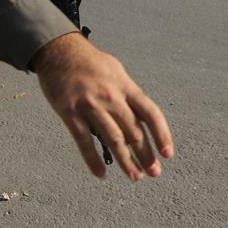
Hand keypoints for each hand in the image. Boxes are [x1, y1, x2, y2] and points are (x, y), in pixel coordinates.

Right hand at [31, 32, 172, 180]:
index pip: (150, 114)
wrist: (59, 50)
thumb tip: (142, 117)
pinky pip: (84, 141)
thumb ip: (128, 94)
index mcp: (125, 87)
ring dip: (126, 161)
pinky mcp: (70, 113)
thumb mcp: (116, 71)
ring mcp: (91, 106)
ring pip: (113, 139)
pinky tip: (101, 174)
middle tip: (155, 173)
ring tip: (135, 177)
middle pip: (134, 131)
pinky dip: (93, 160)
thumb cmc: (91, 63)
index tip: (168, 154)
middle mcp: (112, 97)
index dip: (162, 134)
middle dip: (146, 154)